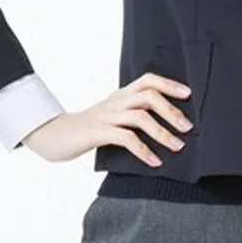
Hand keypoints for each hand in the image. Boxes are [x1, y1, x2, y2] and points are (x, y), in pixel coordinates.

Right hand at [23, 72, 192, 164]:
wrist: (52, 136)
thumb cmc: (86, 130)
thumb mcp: (110, 117)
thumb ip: (130, 117)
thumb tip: (165, 127)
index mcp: (119, 95)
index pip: (147, 80)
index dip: (169, 84)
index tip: (189, 94)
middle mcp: (114, 102)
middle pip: (148, 95)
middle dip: (172, 111)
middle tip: (188, 127)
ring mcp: (105, 116)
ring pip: (140, 117)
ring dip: (163, 132)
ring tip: (178, 146)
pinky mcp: (97, 133)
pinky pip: (126, 138)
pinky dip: (144, 151)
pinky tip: (155, 162)